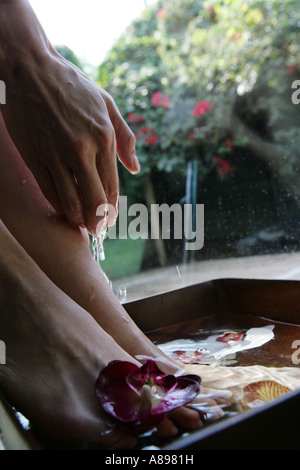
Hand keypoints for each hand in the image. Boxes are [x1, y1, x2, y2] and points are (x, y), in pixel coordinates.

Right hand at [1, 50, 138, 233]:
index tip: (111, 220)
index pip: (112, 187)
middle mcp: (82, 149)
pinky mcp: (35, 157)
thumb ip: (125, 137)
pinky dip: (59, 206)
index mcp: (103, 137)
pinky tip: (65, 210)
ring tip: (82, 225)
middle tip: (98, 231)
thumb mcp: (107, 103)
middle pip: (94, 201)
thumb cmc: (71, 85)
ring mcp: (56, 155)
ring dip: (78, 220)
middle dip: (98, 222)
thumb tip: (135, 168)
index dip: (112, 209)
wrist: (29, 69)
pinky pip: (49, 192)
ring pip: (70, 202)